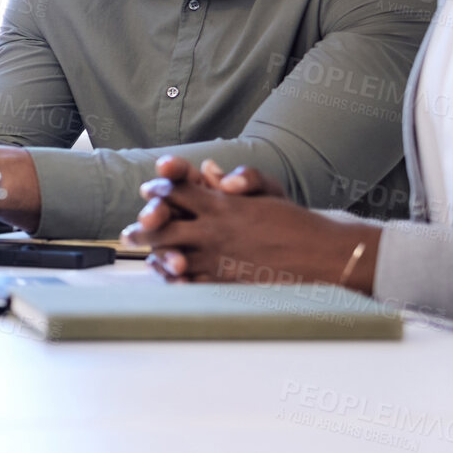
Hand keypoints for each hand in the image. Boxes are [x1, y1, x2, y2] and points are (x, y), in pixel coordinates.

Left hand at [122, 155, 377, 291]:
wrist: (324, 256)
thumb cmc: (295, 223)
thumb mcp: (267, 192)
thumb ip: (237, 178)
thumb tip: (210, 169)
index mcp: (222, 205)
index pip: (177, 192)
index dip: (159, 191)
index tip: (149, 194)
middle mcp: (215, 230)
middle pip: (165, 226)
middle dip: (144, 228)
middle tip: (128, 234)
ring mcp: (218, 257)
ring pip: (173, 256)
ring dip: (155, 257)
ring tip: (144, 259)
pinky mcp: (226, 281)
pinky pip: (192, 283)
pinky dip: (177, 282)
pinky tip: (170, 282)